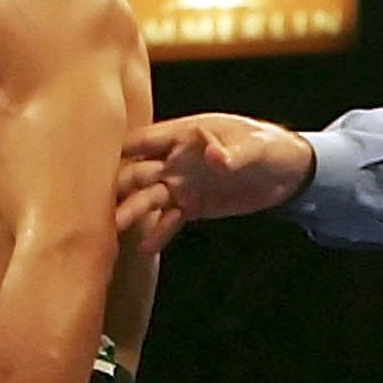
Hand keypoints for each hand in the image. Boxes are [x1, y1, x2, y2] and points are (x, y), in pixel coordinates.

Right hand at [114, 113, 314, 248]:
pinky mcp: (193, 206)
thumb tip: (215, 157)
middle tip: (99, 203)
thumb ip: (233, 153)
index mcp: (184, 135)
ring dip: (132, 211)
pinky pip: (170, 220)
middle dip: (119, 185)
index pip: (145, 140)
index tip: (95, 160)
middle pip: (138, 171)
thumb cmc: (269, 146)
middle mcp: (175, 159)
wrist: (288, 173)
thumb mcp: (256, 146)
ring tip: (115, 228)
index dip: (121, 149)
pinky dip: (158, 232)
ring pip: (149, 198)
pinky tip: (144, 248)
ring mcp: (181, 184)